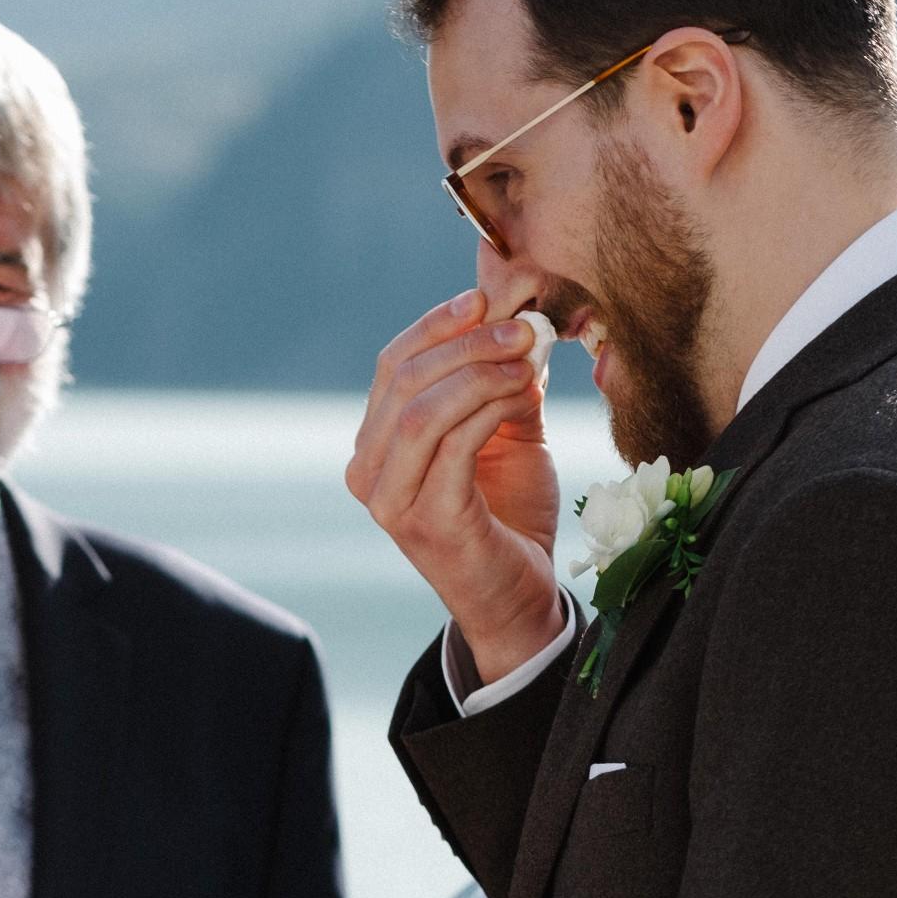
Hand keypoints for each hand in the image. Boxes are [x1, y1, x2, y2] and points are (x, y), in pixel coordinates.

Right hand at [345, 286, 564, 688]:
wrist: (520, 597)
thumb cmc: (509, 516)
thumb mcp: (507, 435)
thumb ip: (503, 385)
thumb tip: (523, 325)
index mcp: (376, 447)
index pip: (392, 366)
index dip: (437, 325)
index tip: (486, 300)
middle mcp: (368, 473)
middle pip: (403, 379)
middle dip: (466, 342)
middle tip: (523, 329)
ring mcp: (390, 500)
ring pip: (422, 408)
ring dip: (480, 371)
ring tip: (528, 359)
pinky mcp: (426, 520)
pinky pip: (452, 443)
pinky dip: (491, 405)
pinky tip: (523, 392)